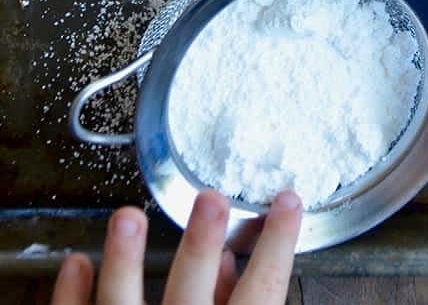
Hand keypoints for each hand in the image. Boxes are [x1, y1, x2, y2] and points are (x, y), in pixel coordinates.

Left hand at [50, 189, 301, 304]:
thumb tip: (236, 270)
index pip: (263, 294)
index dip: (279, 246)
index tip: (289, 201)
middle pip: (192, 293)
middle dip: (201, 246)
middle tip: (210, 199)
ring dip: (123, 262)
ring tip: (126, 217)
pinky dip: (72, 295)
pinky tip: (76, 263)